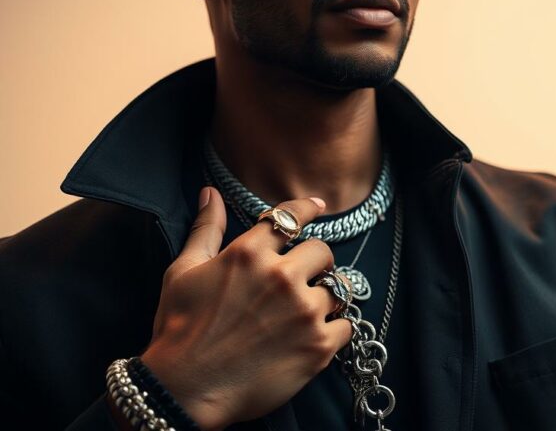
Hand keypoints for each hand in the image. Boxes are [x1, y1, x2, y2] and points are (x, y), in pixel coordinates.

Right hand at [140, 187, 350, 429]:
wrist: (183, 390)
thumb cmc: (178, 330)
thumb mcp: (183, 272)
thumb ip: (205, 229)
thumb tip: (210, 193)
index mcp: (249, 254)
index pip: (291, 217)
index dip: (308, 209)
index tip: (319, 206)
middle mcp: (281, 277)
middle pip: (323, 252)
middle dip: (315, 263)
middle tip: (301, 281)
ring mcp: (303, 312)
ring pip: (339, 289)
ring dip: (327, 297)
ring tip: (308, 311)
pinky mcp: (318, 346)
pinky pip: (347, 326)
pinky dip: (336, 330)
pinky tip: (315, 336)